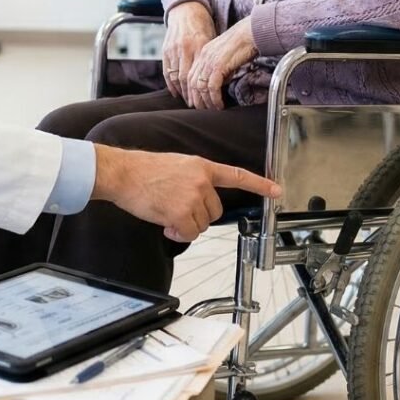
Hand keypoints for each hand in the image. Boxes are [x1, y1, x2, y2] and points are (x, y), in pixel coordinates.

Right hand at [92, 145, 280, 242]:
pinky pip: (189, 234)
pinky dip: (178, 234)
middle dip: (198, 216)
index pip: (236, 175)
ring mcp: (192, 197)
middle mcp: (201, 181)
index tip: (277, 190)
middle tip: (176, 209)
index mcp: (201, 166)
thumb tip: (199, 200)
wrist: (122, 173)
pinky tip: (165, 224)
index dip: (259, 184)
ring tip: (166, 212)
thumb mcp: (176, 165)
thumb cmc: (142, 171)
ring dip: (186, 225)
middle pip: (215, 211)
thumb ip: (194, 179)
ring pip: (202, 224)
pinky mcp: (181, 213)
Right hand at [161, 2, 216, 101]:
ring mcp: (173, 49)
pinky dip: (171, 84)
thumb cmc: (203, 25)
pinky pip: (167, 71)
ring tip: (188, 101)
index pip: (199, 74)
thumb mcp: (212, 40)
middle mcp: (185, 48)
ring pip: (175, 77)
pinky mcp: (165, 50)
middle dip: (191, 95)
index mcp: (200, 46)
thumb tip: (220, 79)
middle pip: (186, 79)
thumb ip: (212, 58)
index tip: (208, 101)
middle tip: (197, 106)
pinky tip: (176, 92)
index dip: (202, 90)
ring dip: (181, 92)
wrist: (186, 10)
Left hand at [185, 20, 257, 110]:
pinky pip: (212, 87)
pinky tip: (219, 104)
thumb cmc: (242, 44)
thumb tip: (219, 84)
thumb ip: (219, 69)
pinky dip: (214, 98)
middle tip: (202, 109)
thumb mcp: (225, 57)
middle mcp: (203, 57)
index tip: (196, 101)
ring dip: (205, 101)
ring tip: (211, 109)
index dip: (192, 91)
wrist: (250, 33)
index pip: (191, 76)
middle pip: (192, 83)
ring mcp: (209, 61)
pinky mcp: (218, 66)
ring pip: (200, 87)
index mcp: (202, 53)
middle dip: (196, 99)